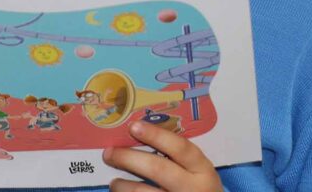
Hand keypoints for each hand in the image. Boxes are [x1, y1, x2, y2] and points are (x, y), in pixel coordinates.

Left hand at [102, 122, 221, 191]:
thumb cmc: (198, 191)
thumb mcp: (197, 174)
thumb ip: (178, 160)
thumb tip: (138, 138)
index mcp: (202, 170)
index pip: (180, 147)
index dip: (156, 135)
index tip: (133, 126)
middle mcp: (192, 188)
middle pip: (157, 168)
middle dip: (129, 158)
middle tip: (108, 153)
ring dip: (123, 186)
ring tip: (114, 182)